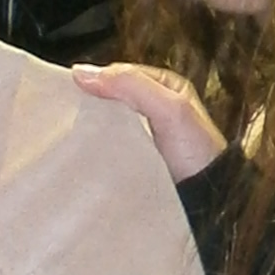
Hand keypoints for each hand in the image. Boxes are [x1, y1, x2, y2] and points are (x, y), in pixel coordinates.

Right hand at [71, 61, 229, 184]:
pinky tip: (85, 157)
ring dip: (91, 132)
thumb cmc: (197, 154)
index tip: (71, 93)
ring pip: (108, 126)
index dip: (96, 82)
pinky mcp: (135, 161)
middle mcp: (154, 109)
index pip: (120, 75)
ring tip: (69, 138)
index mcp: (165, 87)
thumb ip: (132, 85)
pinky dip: (97, 153)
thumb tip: (83, 72)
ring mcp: (144, 136)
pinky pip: (109, 150)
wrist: (207, 202)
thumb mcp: (169, 109)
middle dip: (91, 107)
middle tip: (66, 117)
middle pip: (111, 101)